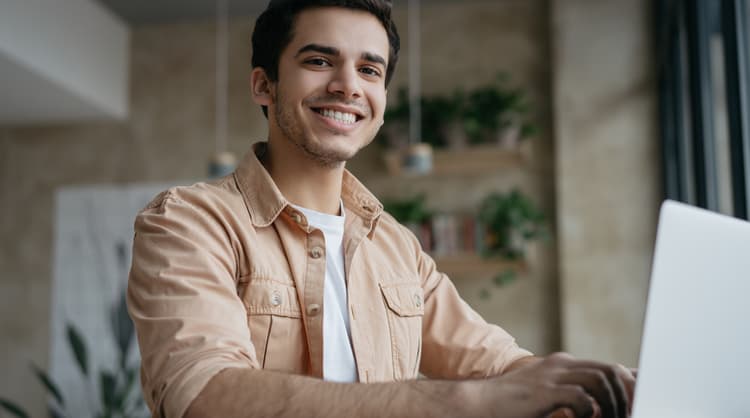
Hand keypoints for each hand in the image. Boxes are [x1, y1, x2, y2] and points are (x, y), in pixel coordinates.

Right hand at [468, 352, 630, 417]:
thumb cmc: (512, 408)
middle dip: (629, 393)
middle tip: (635, 412)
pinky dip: (589, 412)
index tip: (644, 401)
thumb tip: (602, 408)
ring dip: (613, 404)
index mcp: (564, 366)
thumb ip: (574, 397)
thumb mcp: (549, 399)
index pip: (609, 367)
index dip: (631, 383)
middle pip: (611, 369)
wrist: (478, 404)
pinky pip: (581, 397)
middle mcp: (561, 365)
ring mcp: (553, 375)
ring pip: (602, 379)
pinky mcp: (544, 390)